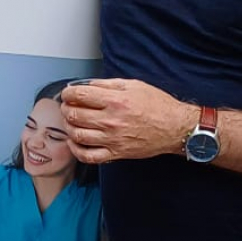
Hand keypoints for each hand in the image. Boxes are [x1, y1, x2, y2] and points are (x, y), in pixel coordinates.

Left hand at [60, 79, 197, 164]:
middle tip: (68, 106)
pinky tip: (75, 142)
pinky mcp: (116, 153)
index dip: (68, 93)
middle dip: (66, 109)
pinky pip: (88, 156)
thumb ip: (107, 84)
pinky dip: (76, 150)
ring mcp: (112, 139)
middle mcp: (111, 120)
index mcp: (115, 100)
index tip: (68, 94)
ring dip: (69, 127)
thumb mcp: (134, 85)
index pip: (79, 95)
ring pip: (77, 135)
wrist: (175, 127)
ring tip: (72, 122)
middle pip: (74, 115)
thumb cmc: (158, 105)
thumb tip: (87, 84)